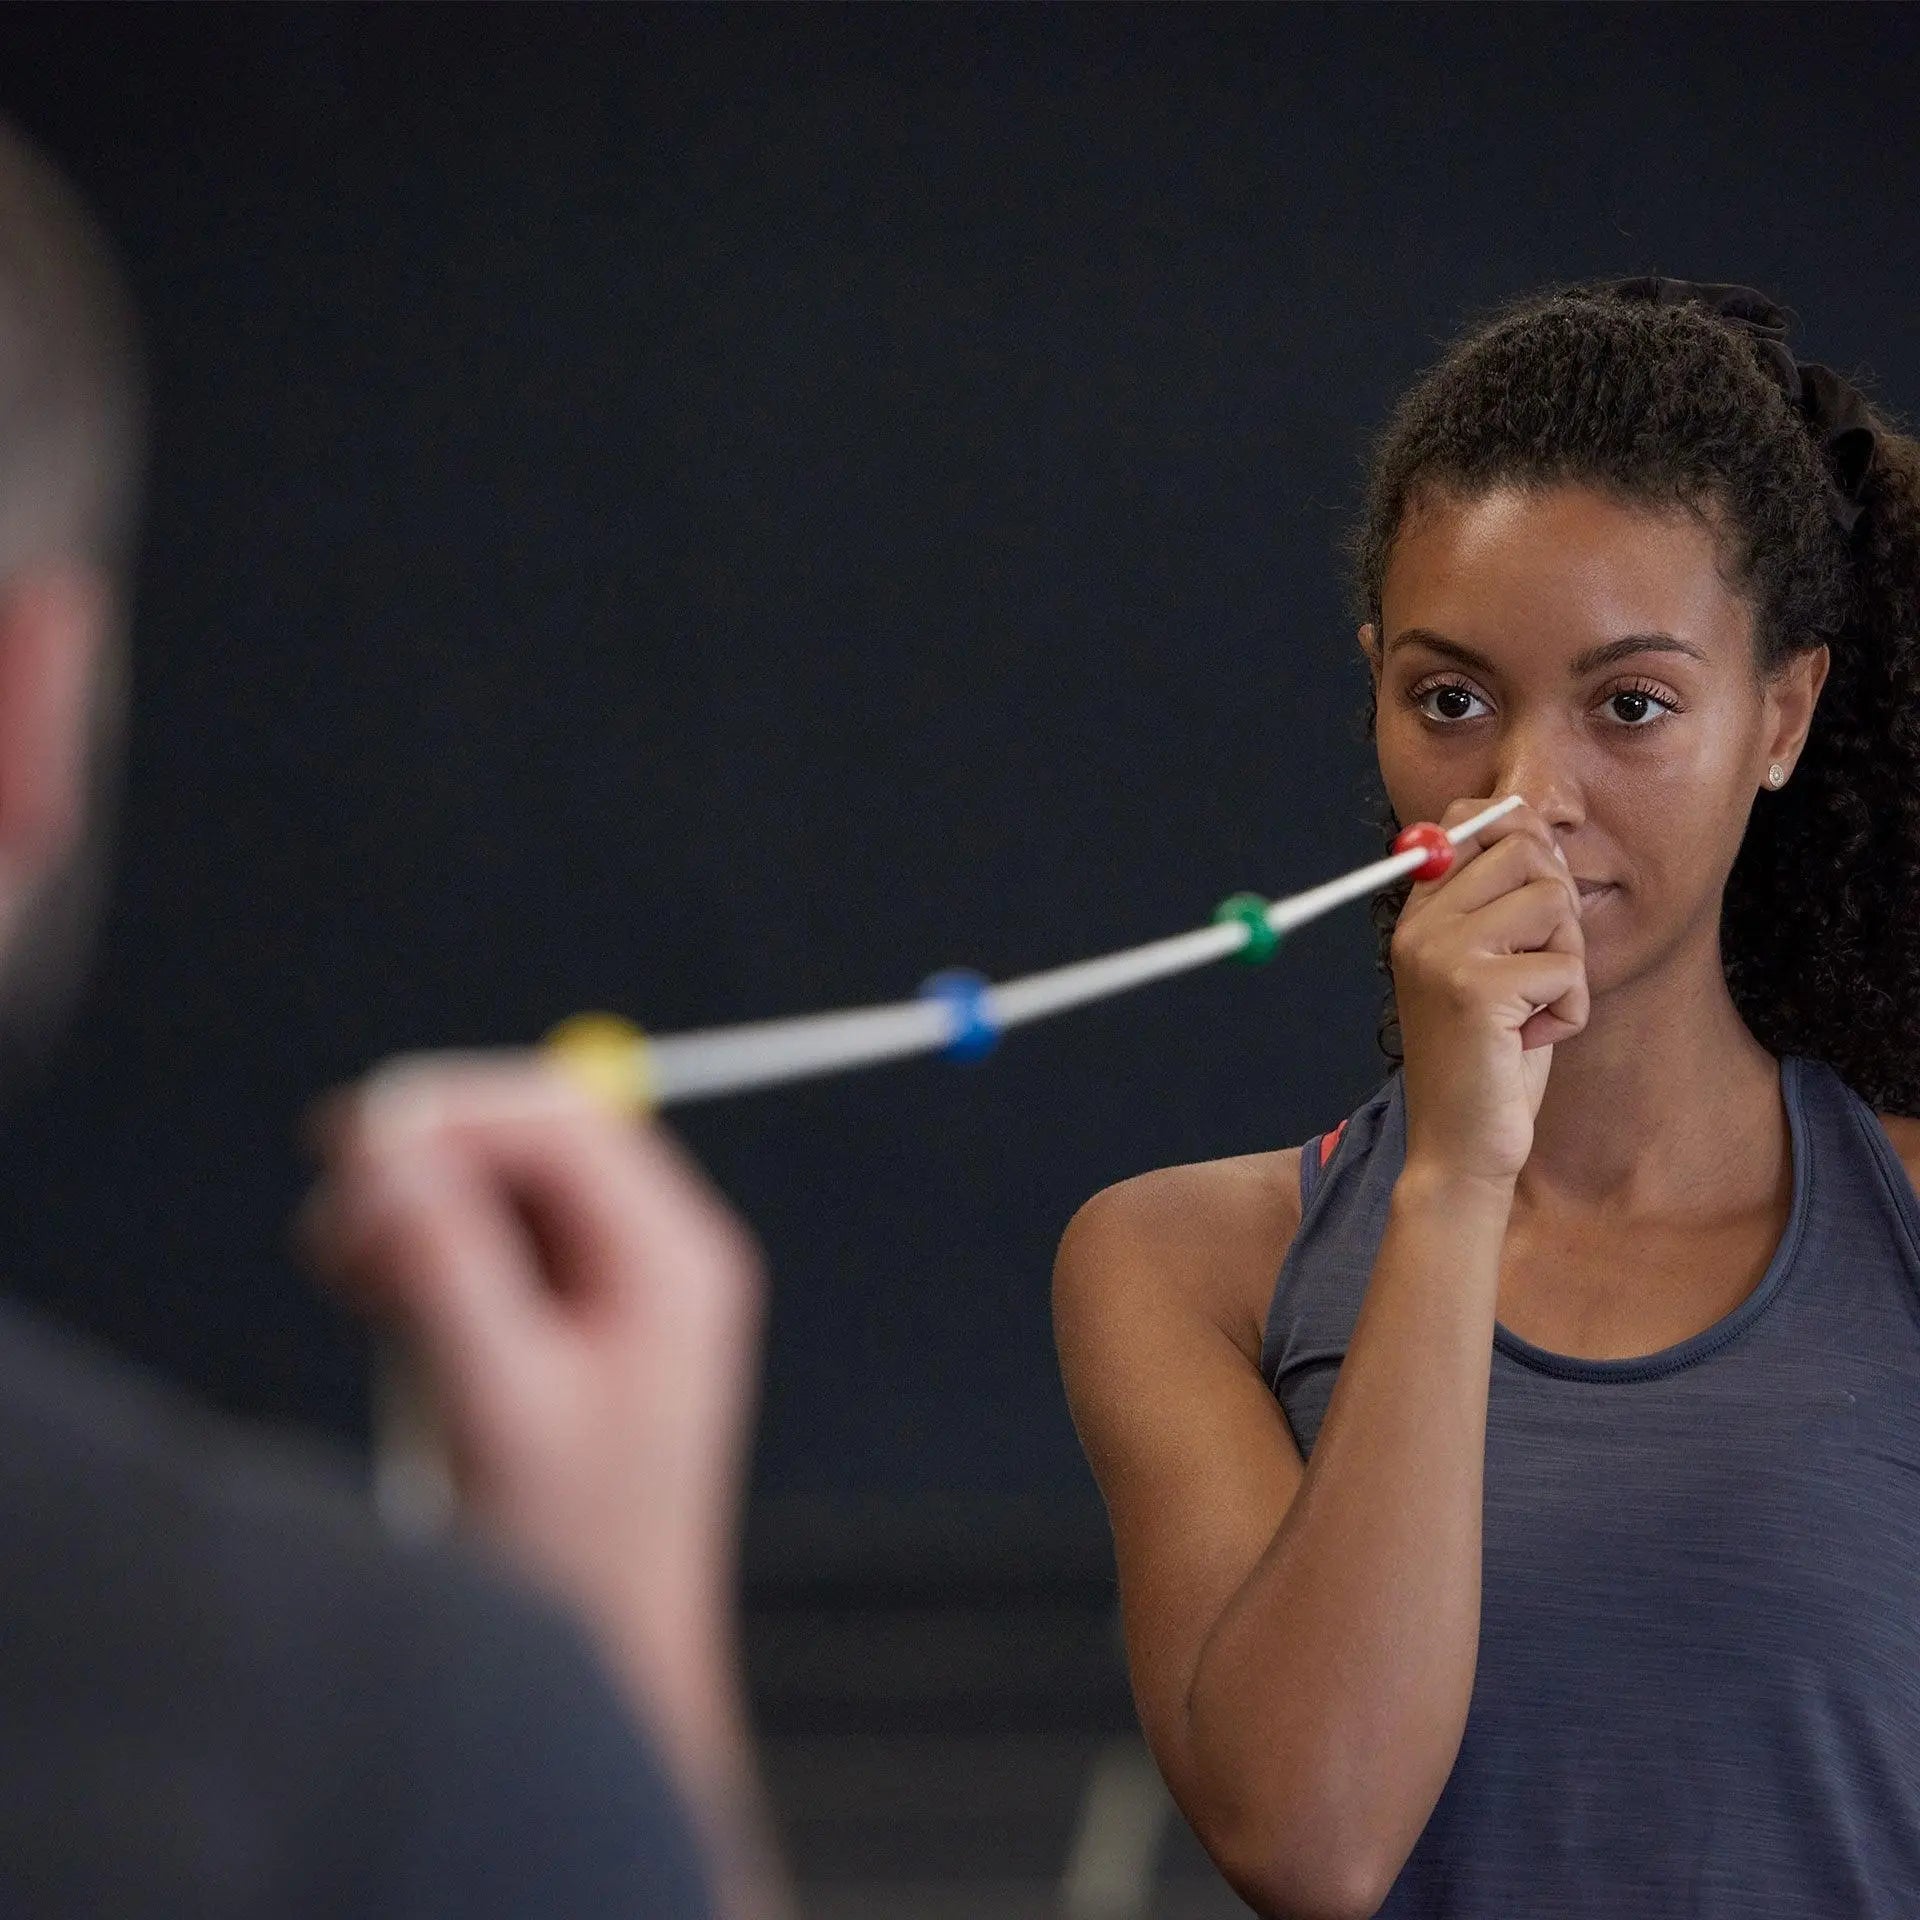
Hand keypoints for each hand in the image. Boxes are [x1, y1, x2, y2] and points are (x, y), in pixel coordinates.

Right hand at [294, 1055, 765, 1803]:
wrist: (609, 1658)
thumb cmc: (571, 1550)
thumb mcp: (498, 1404)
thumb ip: (446, 1269)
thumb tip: (388, 1150)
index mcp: (675, 1261)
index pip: (567, 1124)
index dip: (454, 1109)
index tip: (346, 1133)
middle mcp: (662, 1258)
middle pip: (537, 1146)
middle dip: (429, 1161)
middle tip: (332, 1218)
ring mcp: (625, 1290)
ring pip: (509, 1194)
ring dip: (420, 1211)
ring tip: (344, 1270)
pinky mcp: (579, 1327)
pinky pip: (500, 1250)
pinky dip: (430, 1257)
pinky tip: (375, 1297)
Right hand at [1391, 798, 1588, 1184]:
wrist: (1462, 1147)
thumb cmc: (1489, 1061)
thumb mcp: (1491, 969)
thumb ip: (1504, 904)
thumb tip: (1542, 832)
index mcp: (1418, 915)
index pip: (1465, 819)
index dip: (1521, 836)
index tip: (1537, 897)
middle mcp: (1419, 926)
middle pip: (1524, 848)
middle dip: (1559, 909)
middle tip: (1540, 968)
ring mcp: (1441, 955)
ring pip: (1553, 901)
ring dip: (1568, 961)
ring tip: (1533, 1005)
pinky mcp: (1475, 990)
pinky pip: (1567, 967)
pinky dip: (1569, 1010)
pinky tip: (1534, 1038)